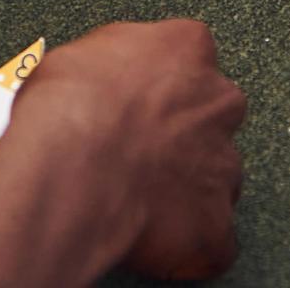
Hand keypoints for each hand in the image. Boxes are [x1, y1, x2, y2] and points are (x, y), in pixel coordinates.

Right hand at [4, 21, 244, 279]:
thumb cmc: (66, 109)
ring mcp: (223, 166)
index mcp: (188, 48)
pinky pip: (209, 239)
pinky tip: (147, 235)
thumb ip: (115, 67)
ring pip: (212, 179)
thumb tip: (105, 84)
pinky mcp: (214, 226)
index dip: (160, 89)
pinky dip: (183, 242)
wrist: (70, 167)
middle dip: (181, 137)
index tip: (136, 104)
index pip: (190, 59)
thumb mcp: (79, 55)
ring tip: (135, 197)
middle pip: (210, 119)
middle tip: (136, 153)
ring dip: (182, 188)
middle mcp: (218, 103)